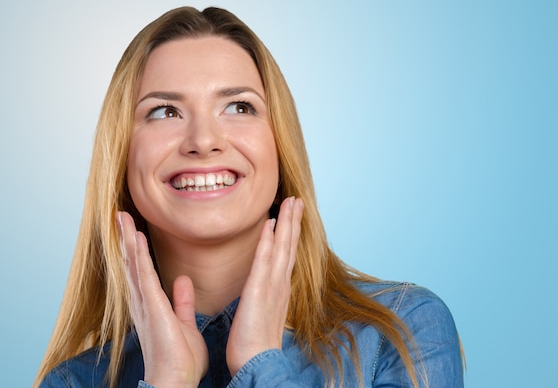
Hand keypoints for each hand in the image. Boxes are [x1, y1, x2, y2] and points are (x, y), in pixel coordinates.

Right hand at [117, 212, 208, 387]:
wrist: (174, 381)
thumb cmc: (180, 358)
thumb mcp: (185, 323)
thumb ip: (182, 302)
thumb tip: (182, 280)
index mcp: (151, 305)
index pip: (141, 271)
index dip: (136, 249)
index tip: (133, 229)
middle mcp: (142, 302)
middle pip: (132, 263)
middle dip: (127, 239)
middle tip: (121, 215)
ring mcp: (144, 304)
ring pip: (134, 264)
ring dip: (128, 240)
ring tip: (122, 218)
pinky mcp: (152, 307)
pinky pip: (144, 275)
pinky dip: (139, 255)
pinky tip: (136, 239)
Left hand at [226, 197, 303, 374]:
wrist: (256, 361)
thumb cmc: (255, 343)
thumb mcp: (262, 314)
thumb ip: (265, 297)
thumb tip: (264, 288)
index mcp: (280, 288)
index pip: (287, 255)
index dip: (291, 234)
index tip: (293, 215)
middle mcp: (280, 283)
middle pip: (290, 246)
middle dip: (294, 222)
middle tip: (298, 200)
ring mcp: (272, 285)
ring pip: (282, 247)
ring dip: (287, 223)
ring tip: (292, 201)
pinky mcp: (259, 289)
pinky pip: (264, 259)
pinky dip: (269, 240)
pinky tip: (271, 223)